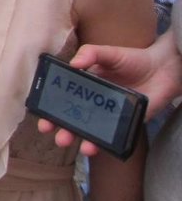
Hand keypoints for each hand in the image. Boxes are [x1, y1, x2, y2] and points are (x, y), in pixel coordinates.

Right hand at [36, 36, 181, 154]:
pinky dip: (99, 145)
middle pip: (72, 116)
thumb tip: (71, 64)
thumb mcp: (108, 52)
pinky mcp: (125, 124)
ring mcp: (109, 115)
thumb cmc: (133, 59)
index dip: (50, 104)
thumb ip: (90, 53)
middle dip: (57, 124)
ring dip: (74, 137)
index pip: (64, 97)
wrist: (163, 70)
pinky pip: (109, 138)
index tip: (38, 109)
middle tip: (47, 128)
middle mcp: (95, 102)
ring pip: (87, 130)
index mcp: (86, 85)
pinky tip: (91, 147)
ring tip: (64, 141)